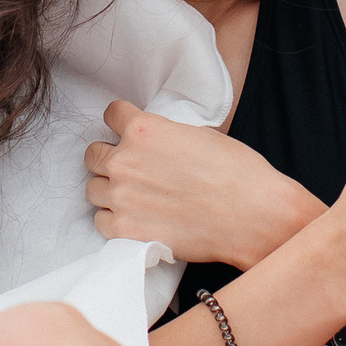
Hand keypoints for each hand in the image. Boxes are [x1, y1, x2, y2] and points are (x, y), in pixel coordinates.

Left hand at [85, 103, 324, 268]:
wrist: (252, 214)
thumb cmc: (236, 172)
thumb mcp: (198, 134)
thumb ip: (164, 134)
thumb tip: (154, 141)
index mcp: (144, 129)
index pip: (110, 114)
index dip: (119, 122)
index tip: (124, 130)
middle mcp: (126, 160)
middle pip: (93, 154)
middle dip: (109, 157)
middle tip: (130, 167)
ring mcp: (122, 197)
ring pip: (93, 188)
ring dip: (110, 189)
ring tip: (133, 195)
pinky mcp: (126, 230)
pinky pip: (101, 221)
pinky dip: (114, 219)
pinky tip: (135, 217)